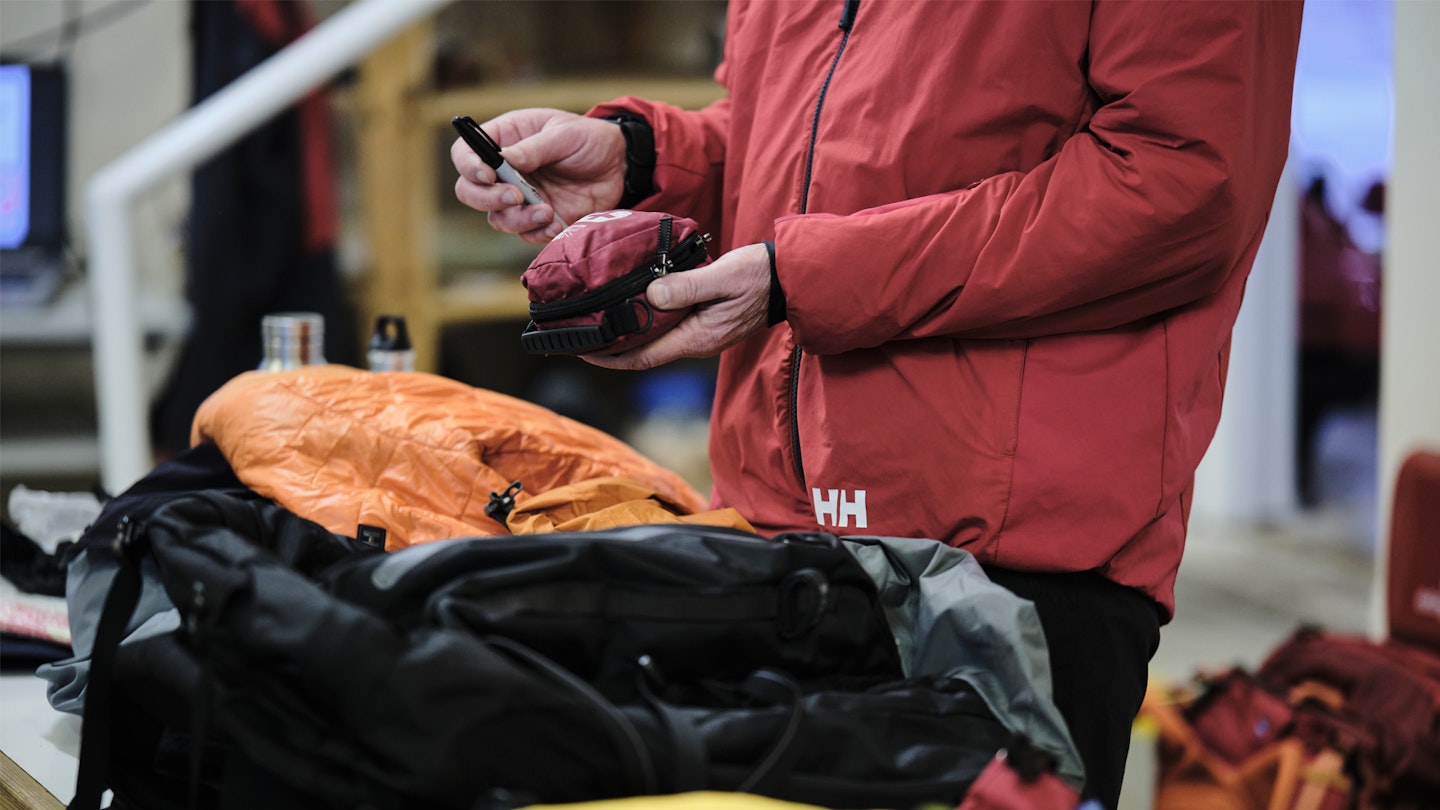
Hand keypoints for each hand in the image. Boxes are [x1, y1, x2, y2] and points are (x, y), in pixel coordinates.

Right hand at [451, 108, 626, 242]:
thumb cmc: (588, 138)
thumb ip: (534, 148)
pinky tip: (554, 225)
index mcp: (504, 140)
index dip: (468, 166)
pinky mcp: (538, 219)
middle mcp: (504, 172)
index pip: (465, 154)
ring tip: (546, 211)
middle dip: (487, 199)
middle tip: (515, 196)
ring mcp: (520, 197)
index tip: (487, 174)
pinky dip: (537, 233)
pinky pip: (525, 234)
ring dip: (517, 219)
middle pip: (470, 192)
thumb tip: (504, 159)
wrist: (619, 164)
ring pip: (497, 218)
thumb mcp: (563, 133)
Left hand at [582, 243, 773, 369]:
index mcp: (696, 337)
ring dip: (625, 335)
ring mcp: (699, 334)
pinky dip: (644, 321)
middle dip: (610, 349)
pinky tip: (630, 306)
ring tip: (596, 322)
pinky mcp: (702, 321)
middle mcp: (694, 342)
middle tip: (579, 336)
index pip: (643, 357)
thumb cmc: (759, 276)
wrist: (789, 279)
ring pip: (653, 340)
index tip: (582, 351)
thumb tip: (652, 294)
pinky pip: (666, 327)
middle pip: (643, 353)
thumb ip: (688, 286)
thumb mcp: (723, 277)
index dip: (609, 357)